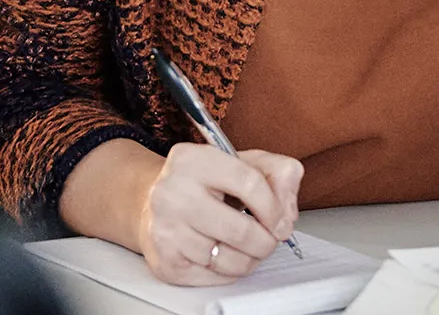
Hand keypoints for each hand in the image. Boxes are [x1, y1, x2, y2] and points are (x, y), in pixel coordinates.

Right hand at [134, 144, 302, 285]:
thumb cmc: (201, 183)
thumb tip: (287, 209)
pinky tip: (223, 252)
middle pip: (243, 231)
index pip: (250, 183)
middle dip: (267, 240)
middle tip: (268, 237)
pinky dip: (230, 270)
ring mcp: (166, 230)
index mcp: (192, 160)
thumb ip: (277, 172)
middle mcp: (172, 194)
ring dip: (250, 258)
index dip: (275, 206)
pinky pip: (217, 277)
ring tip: (245, 244)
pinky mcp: (166, 262)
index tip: (280, 218)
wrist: (151, 203)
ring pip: (232, 260)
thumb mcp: (240, 162)